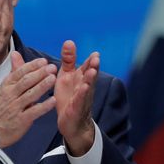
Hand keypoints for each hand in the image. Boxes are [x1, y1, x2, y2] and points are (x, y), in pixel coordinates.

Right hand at [0, 51, 56, 147]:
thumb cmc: (2, 109)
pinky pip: (33, 111)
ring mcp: (15, 108)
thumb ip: (14, 71)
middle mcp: (10, 95)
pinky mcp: (21, 120)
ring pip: (30, 94)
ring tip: (53, 79)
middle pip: (26, 81)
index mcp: (7, 86)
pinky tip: (53, 101)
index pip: (20, 72)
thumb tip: (15, 53)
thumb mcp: (5, 88)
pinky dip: (43, 106)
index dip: (32, 66)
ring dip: (42, 86)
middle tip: (52, 67)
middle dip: (40, 73)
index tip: (43, 61)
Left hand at [54, 40, 98, 155]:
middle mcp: (84, 86)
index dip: (91, 60)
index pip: (87, 67)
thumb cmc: (69, 96)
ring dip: (90, 80)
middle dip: (94, 67)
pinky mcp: (76, 108)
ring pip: (87, 87)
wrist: (70, 122)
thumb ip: (68, 60)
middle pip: (90, 75)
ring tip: (92, 71)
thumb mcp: (66, 75)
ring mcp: (82, 97)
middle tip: (96, 58)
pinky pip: (79, 100)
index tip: (95, 53)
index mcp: (80, 77)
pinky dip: (81, 94)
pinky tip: (83, 88)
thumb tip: (69, 41)